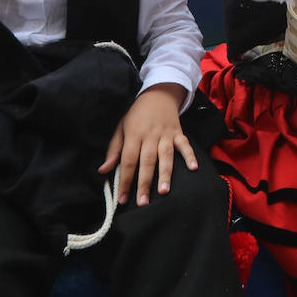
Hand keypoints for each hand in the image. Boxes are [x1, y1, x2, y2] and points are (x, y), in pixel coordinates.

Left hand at [99, 84, 194, 205]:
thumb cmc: (137, 115)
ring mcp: (166, 134)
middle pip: (147, 161)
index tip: (123, 199)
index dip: (125, 180)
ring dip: (165, 173)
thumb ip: (113, 150)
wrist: (158, 94)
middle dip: (144, 183)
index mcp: (133, 135)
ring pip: (166, 156)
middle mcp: (150, 135)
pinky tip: (193, 168)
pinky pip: (185, 145)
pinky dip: (190, 155)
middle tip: (142, 202)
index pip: (128, 160)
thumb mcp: (121, 128)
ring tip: (164, 191)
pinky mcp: (178, 133)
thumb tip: (103, 170)